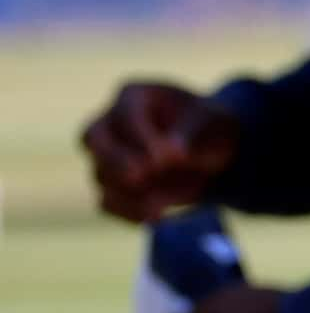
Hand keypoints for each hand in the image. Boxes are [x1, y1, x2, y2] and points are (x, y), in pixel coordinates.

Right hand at [83, 82, 239, 223]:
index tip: (164, 157)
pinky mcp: (111, 186)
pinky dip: (127, 212)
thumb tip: (170, 155)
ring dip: (129, 192)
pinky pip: (106, 202)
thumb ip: (190, 135)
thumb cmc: (211, 127)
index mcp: (135, 96)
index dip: (140, 136)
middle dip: (115, 160)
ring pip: (100, 174)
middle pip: (92, 138)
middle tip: (141, 177)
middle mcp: (111, 123)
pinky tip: (156, 217)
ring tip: (161, 205)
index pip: (125, 113)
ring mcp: (106, 156)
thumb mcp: (213, 123)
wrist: (214, 153)